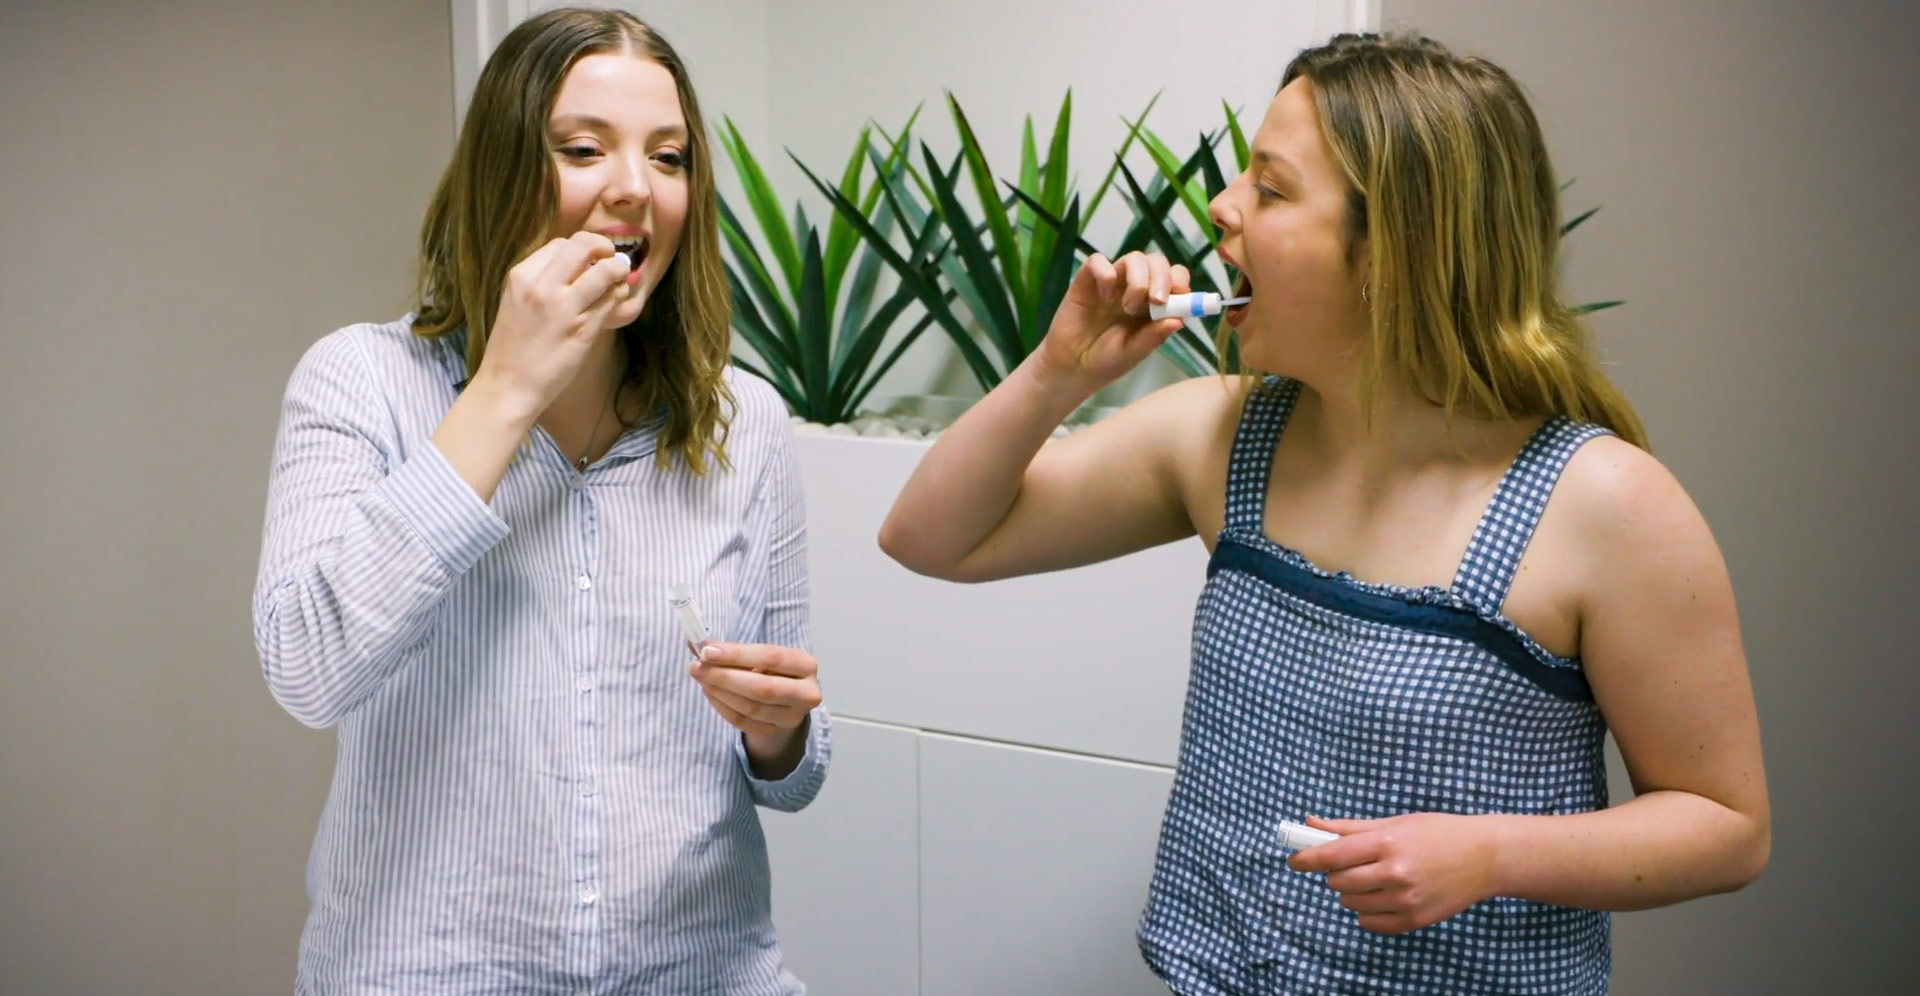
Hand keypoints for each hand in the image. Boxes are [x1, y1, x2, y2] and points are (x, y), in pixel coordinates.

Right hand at [471, 230, 633, 418]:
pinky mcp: (583, 329)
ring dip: (620, 271)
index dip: (581, 250)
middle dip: (605, 248)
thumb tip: (582, 264)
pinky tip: (614, 303)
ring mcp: (564, 307)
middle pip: (584, 245)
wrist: (508, 386)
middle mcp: (542, 286)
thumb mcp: (518, 301)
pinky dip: (619, 297)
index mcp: (521, 276)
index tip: (588, 262)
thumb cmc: (514, 346)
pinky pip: (612, 300)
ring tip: (620, 280)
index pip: (562, 244)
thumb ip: (544, 280)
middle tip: (612, 261)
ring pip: (606, 270)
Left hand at [688, 642, 821, 770]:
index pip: (771, 657)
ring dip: (720, 692)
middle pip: (762, 687)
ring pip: (751, 707)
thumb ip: (735, 651)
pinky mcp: (775, 732)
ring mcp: (792, 717)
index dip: (737, 654)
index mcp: (805, 665)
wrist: (784, 700)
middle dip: (725, 676)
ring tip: (701, 678)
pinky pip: (743, 722)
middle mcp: (806, 693)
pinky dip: (722, 707)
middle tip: (697, 667)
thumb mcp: (760, 656)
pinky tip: (709, 692)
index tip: (708, 651)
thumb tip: (702, 645)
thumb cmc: (770, 670)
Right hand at [1033, 251, 1190, 397]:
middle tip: (1156, 301)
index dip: (1180, 281)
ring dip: (1138, 278)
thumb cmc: (1105, 362)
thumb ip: (1155, 336)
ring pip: (1134, 258)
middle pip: (1157, 262)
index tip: (1180, 294)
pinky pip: (1098, 261)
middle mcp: (1135, 288)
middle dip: (1162, 277)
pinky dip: (1106, 273)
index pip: (1174, 278)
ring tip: (1128, 307)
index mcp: (1153, 305)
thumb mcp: (1134, 353)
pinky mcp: (1087, 280)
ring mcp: (1112, 283)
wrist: (1071, 368)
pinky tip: (1104, 296)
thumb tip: (1180, 320)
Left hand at [1285, 813, 1501, 934]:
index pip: (1332, 856)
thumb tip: (1311, 823)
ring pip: (1351, 903)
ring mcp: (1405, 900)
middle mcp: (1395, 873)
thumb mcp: (1394, 822)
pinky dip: (1366, 912)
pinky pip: (1369, 923)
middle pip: (1338, 882)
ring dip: (1351, 892)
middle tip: (1351, 864)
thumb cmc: (1437, 833)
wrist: (1485, 858)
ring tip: (1372, 878)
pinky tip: (1381, 897)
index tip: (1294, 860)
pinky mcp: (1414, 921)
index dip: (1307, 859)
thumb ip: (1349, 828)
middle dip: (1336, 873)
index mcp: (1388, 843)